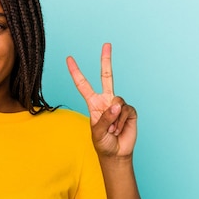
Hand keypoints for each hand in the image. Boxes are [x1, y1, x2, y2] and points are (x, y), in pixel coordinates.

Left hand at [66, 43, 136, 157]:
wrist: (116, 153)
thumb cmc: (103, 143)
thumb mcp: (97, 132)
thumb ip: (105, 118)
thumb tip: (116, 105)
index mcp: (93, 103)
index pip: (83, 85)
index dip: (76, 72)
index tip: (69, 59)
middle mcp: (106, 101)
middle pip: (107, 76)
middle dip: (106, 60)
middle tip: (106, 44)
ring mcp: (118, 105)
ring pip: (117, 102)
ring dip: (114, 119)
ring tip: (112, 130)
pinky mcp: (130, 111)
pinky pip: (126, 110)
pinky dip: (122, 121)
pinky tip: (120, 128)